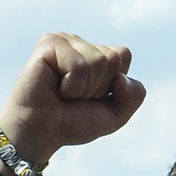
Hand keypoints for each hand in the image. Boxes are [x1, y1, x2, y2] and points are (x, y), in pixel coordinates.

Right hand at [0, 33, 144, 169]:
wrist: (41, 135)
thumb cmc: (72, 122)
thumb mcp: (116, 113)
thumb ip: (134, 96)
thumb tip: (122, 78)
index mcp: (93, 51)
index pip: (123, 55)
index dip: (113, 83)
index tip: (90, 95)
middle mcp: (78, 42)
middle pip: (112, 58)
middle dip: (98, 87)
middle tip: (74, 96)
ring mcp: (62, 40)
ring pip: (98, 62)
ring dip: (84, 88)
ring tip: (64, 94)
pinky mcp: (48, 45)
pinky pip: (79, 67)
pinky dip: (71, 87)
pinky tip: (55, 89)